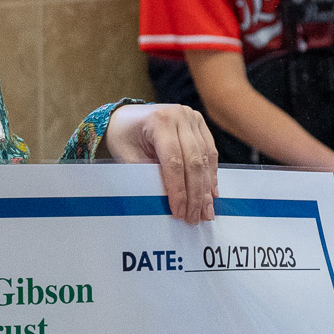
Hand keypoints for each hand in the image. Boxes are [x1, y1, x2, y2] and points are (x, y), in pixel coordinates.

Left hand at [102, 103, 216, 223]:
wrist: (125, 116)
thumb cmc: (122, 135)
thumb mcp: (127, 156)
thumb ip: (147, 175)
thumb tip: (169, 201)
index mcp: (160, 120)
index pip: (174, 162)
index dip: (178, 191)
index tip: (179, 212)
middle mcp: (180, 116)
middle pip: (193, 162)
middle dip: (195, 194)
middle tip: (194, 217)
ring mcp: (192, 118)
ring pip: (205, 159)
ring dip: (206, 188)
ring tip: (205, 212)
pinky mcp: (199, 124)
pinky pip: (209, 152)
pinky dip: (210, 175)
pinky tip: (210, 194)